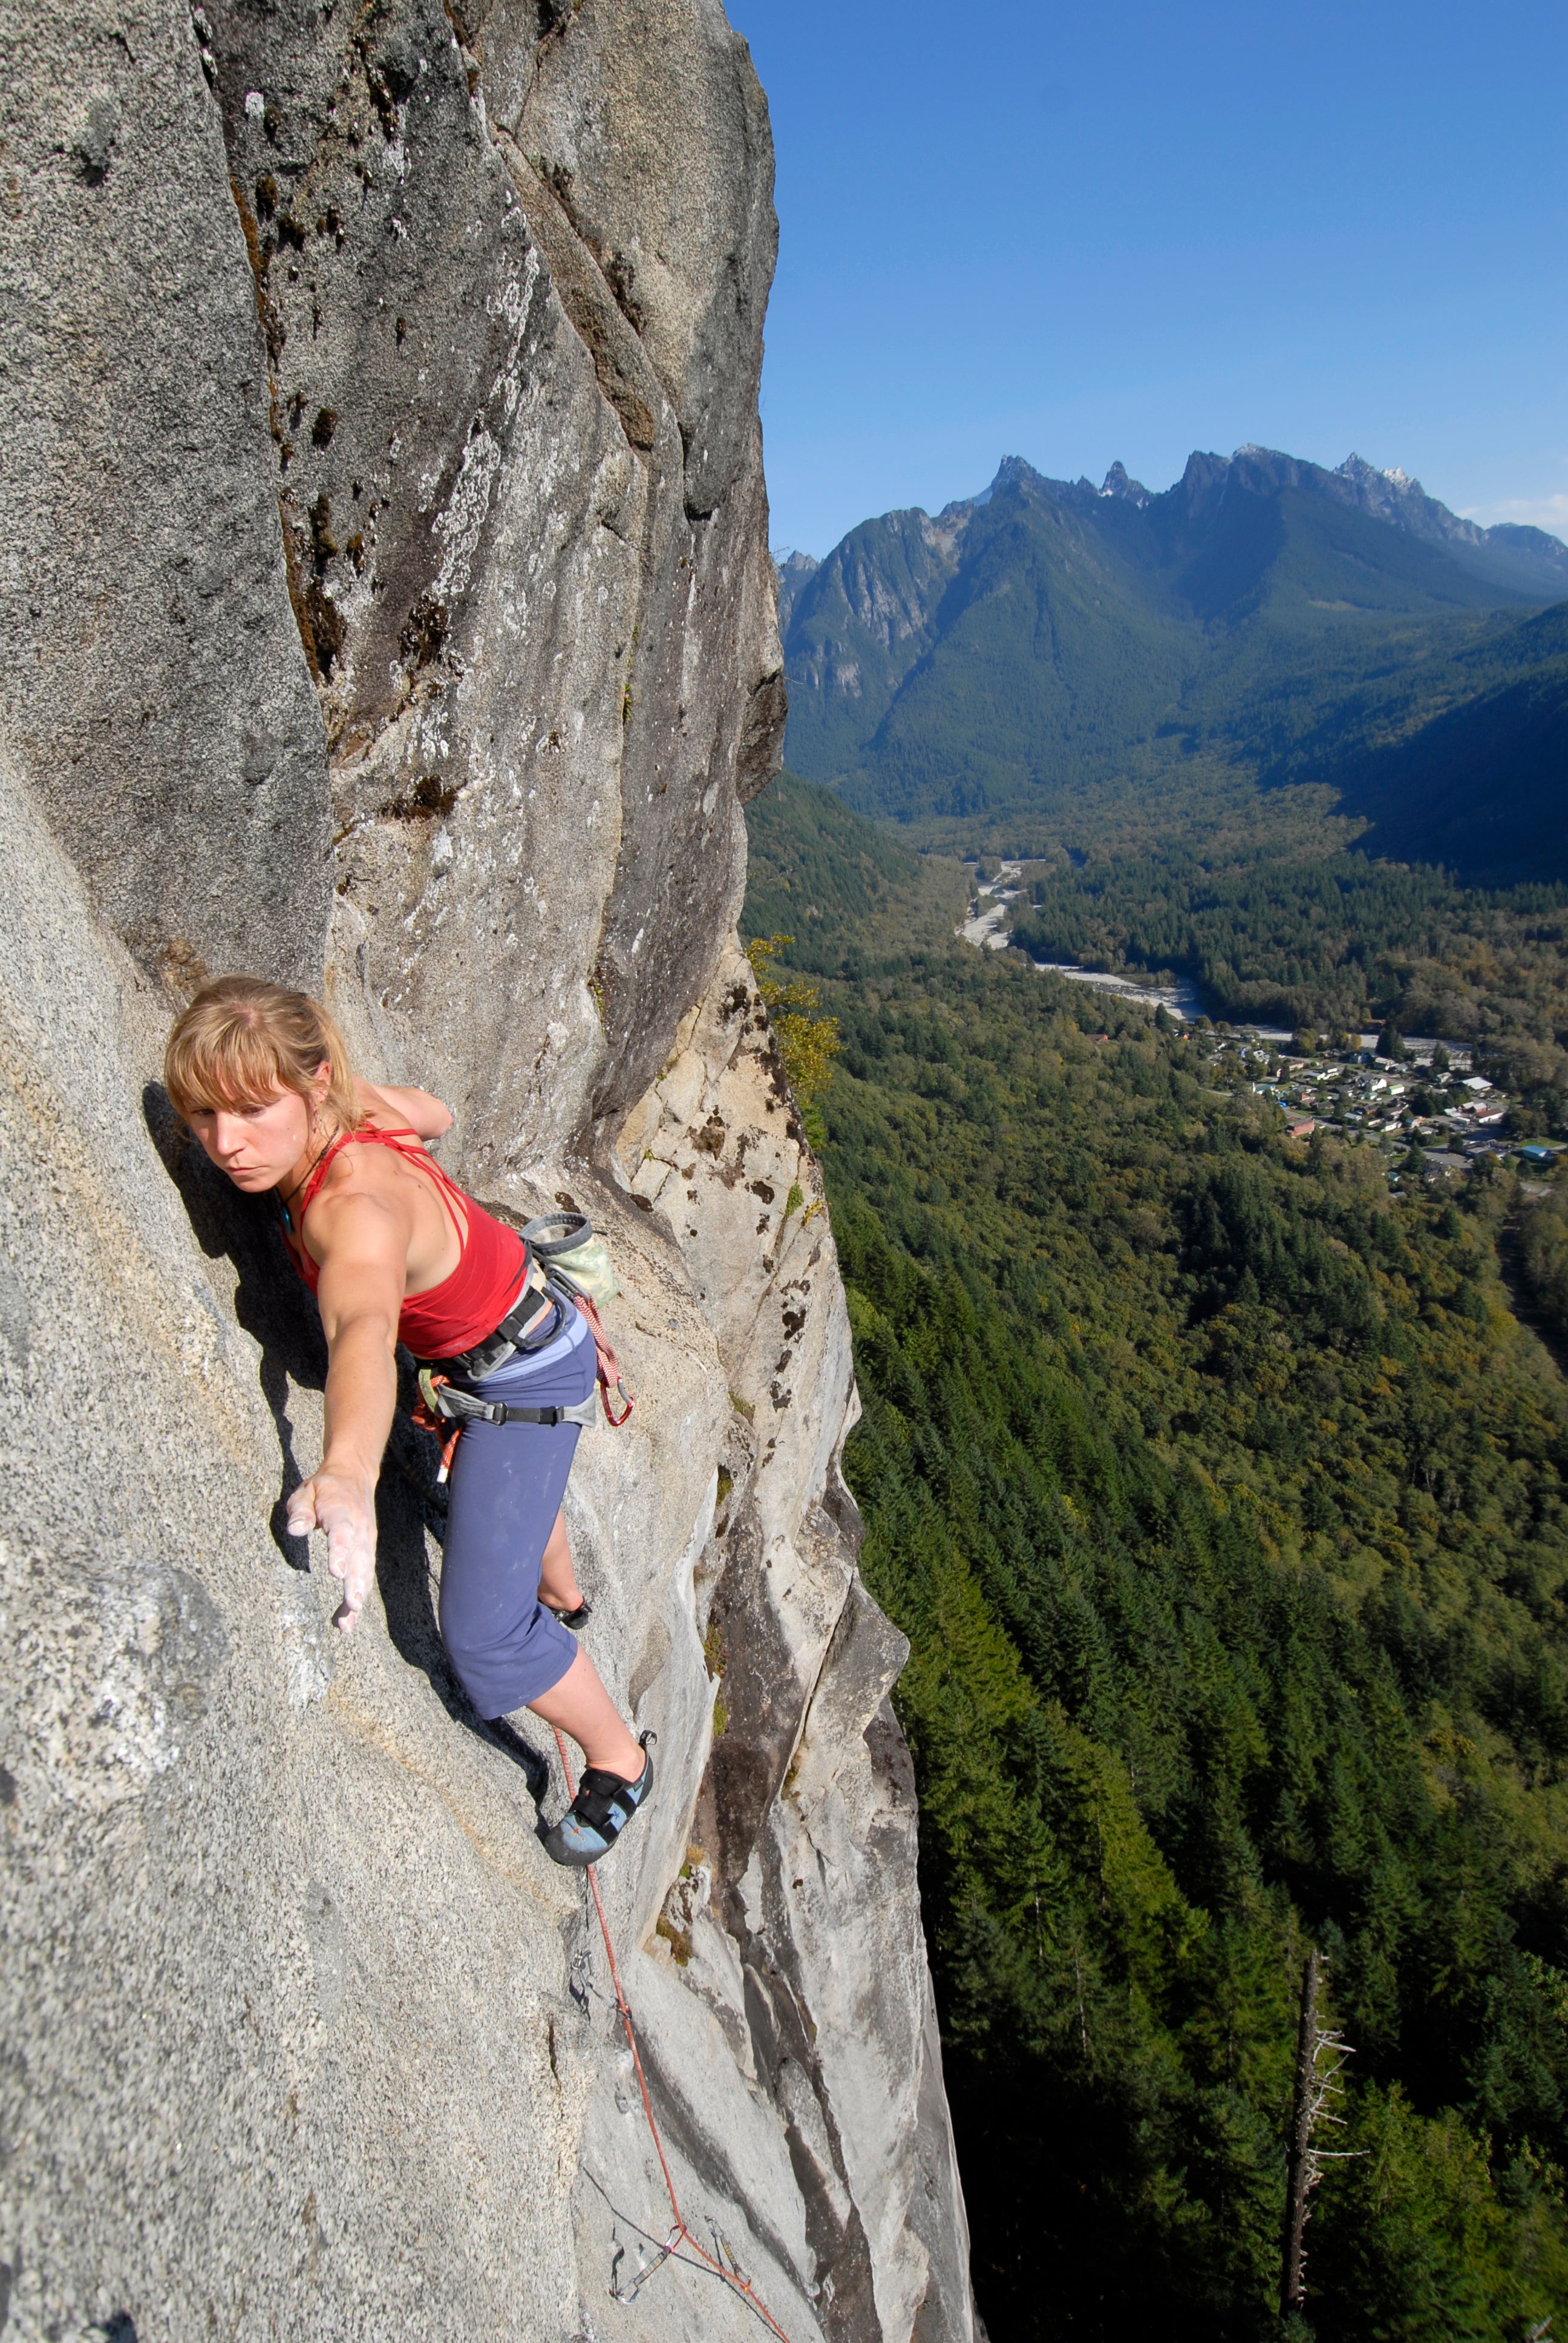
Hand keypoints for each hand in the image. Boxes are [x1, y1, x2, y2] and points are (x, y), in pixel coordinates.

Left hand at [287, 1468, 377, 1631]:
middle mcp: (359, 1529)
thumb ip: (300, 1511)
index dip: (340, 1552)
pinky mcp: (367, 1550)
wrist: (355, 1476)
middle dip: (356, 1584)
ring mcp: (366, 1541)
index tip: (337, 1572)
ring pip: (364, 1572)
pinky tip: (346, 1619)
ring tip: (347, 1624)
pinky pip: (364, 1575)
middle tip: (352, 1606)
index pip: (342, 1533)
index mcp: (342, 1512)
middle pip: (359, 1558)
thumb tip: (295, 1529)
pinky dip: (357, 1597)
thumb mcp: (306, 1491)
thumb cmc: (324, 1488)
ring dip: (357, 1597)